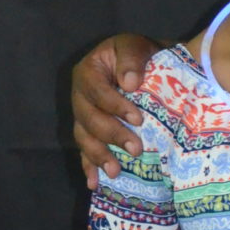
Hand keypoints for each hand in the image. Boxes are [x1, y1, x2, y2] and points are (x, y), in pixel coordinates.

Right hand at [72, 34, 160, 187]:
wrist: (149, 66)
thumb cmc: (142, 55)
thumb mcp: (137, 46)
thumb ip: (132, 59)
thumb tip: (129, 83)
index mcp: (88, 71)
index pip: (96, 90)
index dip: (114, 105)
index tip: (137, 119)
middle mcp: (80, 95)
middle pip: (88, 118)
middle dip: (111, 135)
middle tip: (136, 149)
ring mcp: (82, 115)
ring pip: (83, 137)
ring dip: (98, 156)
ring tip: (115, 171)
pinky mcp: (89, 132)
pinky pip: (84, 150)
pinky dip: (89, 167)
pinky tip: (94, 183)